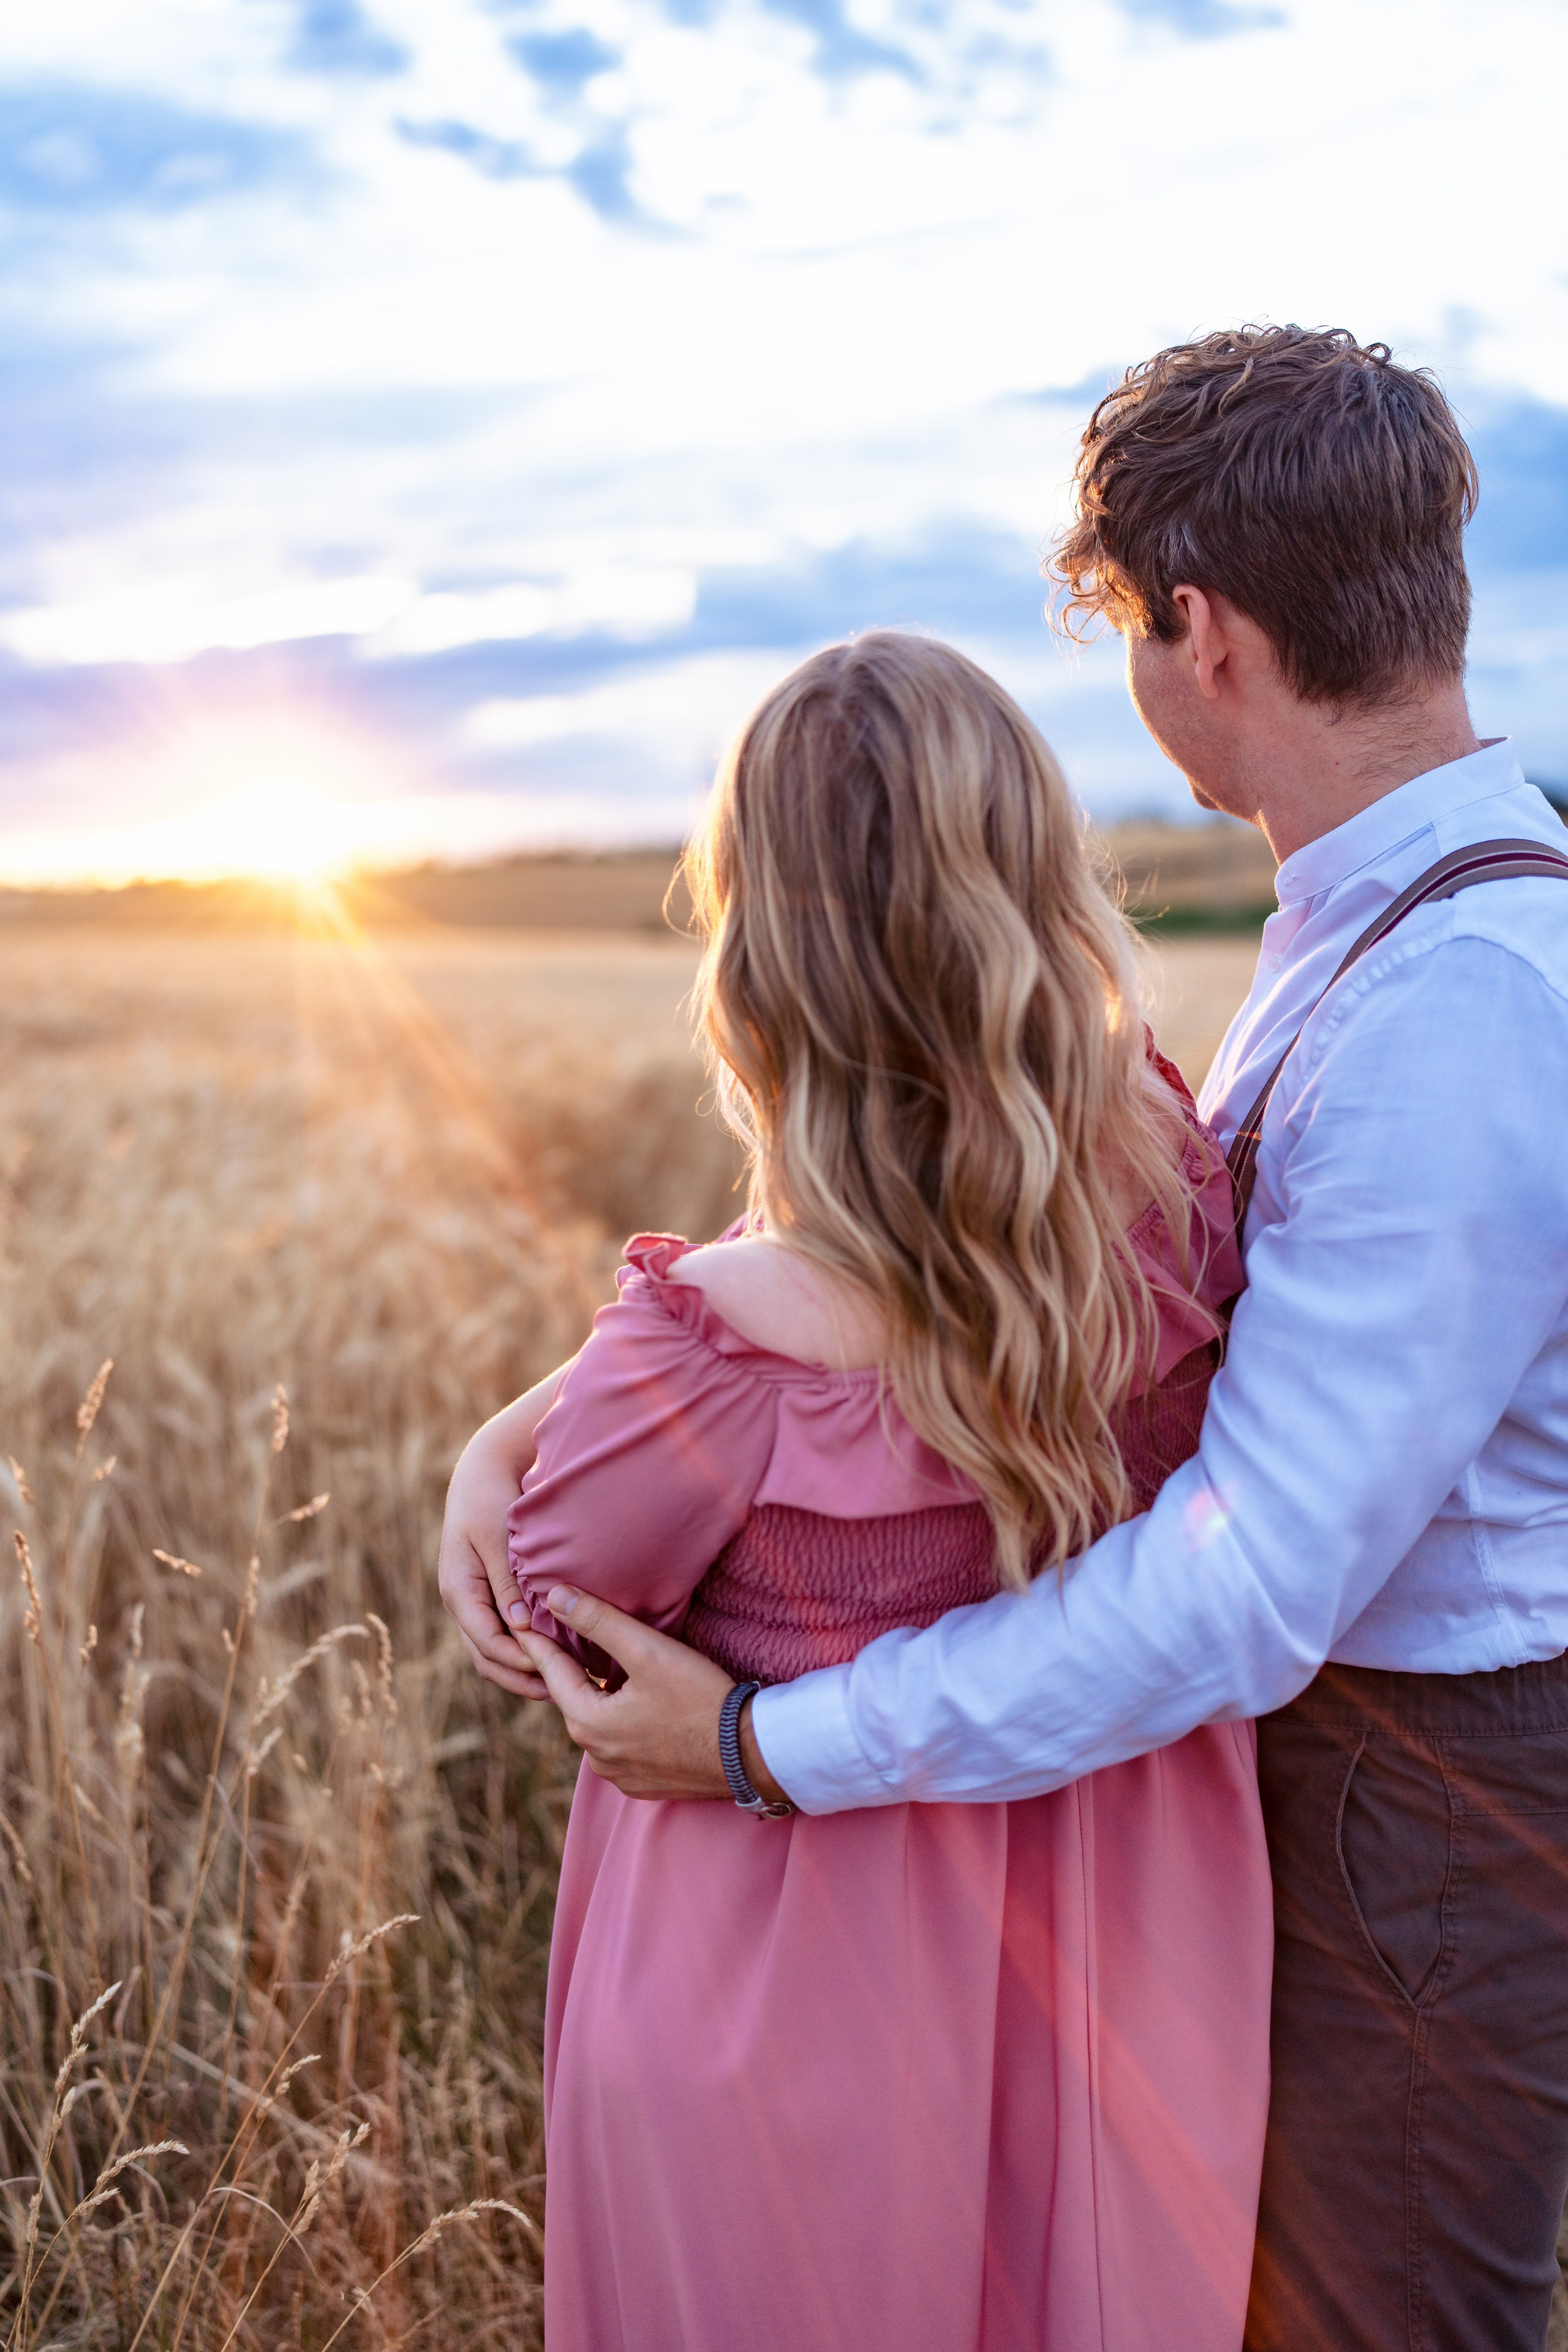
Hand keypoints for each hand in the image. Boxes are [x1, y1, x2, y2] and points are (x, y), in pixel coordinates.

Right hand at [438, 1370, 568, 1697]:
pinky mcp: (491, 1593)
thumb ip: (507, 1581)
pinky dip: (526, 1648)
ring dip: (525, 1669)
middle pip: (487, 1657)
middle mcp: (462, 1601)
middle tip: (566, 1693)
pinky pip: (504, 1632)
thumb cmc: (491, 1496)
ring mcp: (475, 1599)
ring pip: (494, 1650)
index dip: (520, 1663)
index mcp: (458, 1590)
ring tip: (567, 1681)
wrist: (485, 1466)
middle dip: (522, 1678)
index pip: (487, 1643)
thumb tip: (521, 1627)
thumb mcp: (497, 1537)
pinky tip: (558, 1653)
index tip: (557, 1672)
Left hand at [519, 1587, 792, 1806]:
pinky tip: (642, 1706)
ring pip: (599, 1724)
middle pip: (576, 1699)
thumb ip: (598, 1621)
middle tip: (568, 1638)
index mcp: (587, 1723)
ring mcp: (620, 1775)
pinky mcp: (644, 1784)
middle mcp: (595, 1756)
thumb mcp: (647, 1650)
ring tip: (609, 1668)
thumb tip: (555, 1597)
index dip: (538, 1641)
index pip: (551, 1672)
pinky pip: (621, 1747)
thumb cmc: (699, 1698)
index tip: (522, 1620)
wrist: (750, 1755)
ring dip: (602, 1697)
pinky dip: (624, 1724)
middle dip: (573, 1669)